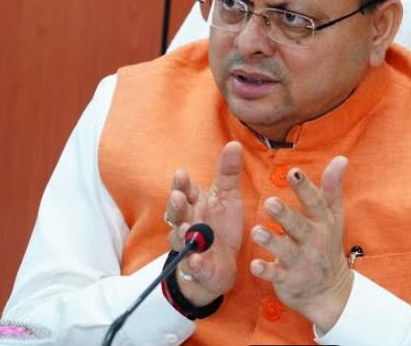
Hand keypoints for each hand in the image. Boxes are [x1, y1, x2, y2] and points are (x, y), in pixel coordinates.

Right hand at [165, 142, 244, 305]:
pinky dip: (194, 262)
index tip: (181, 174)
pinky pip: (193, 265)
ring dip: (182, 233)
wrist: (221, 265)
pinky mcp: (197, 267)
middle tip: (178, 197)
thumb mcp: (228, 197)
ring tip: (187, 228)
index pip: (184, 191)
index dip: (181, 184)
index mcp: (194, 204)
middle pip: (177, 213)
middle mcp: (187, 223)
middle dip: (176, 205)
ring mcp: (189, 246)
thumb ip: (228, 173)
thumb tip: (234, 144)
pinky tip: (197, 259)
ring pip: (180, 239)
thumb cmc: (221, 227)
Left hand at [249, 156, 351, 332]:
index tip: (294, 172)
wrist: (329, 291)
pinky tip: (254, 265)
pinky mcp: (289, 280)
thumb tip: (341, 158)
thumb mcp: (332, 216)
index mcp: (323, 223)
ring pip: (286, 250)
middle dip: (285, 215)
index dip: (304, 188)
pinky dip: (266, 271)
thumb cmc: (326, 244)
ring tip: (257, 232)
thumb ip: (332, 187)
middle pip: (299, 226)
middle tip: (270, 202)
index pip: (315, 202)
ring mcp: (301, 262)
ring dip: (272, 242)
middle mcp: (313, 241)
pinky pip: (276, 275)